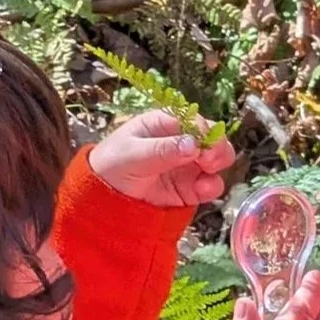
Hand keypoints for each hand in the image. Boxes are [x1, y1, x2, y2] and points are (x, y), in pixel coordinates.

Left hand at [90, 111, 232, 209]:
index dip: (204, 131)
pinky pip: (211, 184)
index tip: (202, 145)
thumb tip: (194, 144)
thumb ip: (163, 149)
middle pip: (214, 137)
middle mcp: (182, 141)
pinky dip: (212, 187)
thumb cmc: (112, 165)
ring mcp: (188, 165)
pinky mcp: (191, 187)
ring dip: (219, 165)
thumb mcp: (132, 154)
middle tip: (209, 160)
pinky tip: (202, 190)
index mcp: (166, 123)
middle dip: (217, 147)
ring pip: (218, 160)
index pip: (195, 120)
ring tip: (207, 172)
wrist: (101, 198)